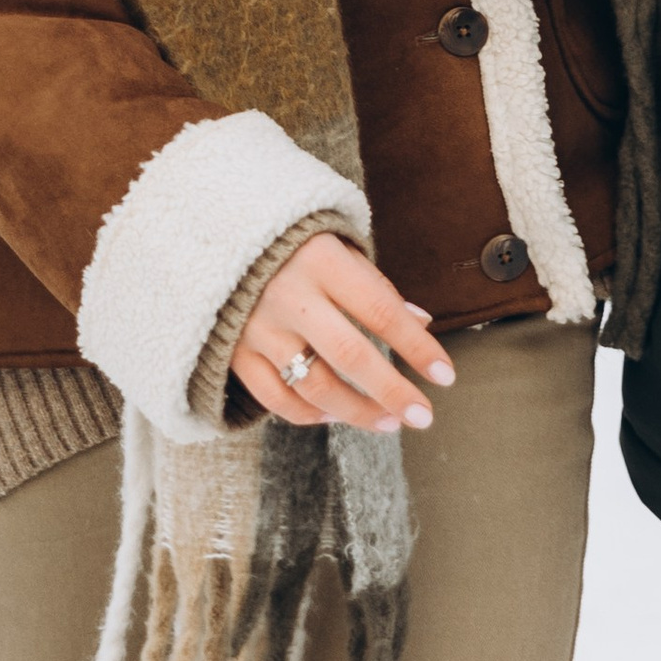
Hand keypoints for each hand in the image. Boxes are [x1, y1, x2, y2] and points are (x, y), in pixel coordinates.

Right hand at [234, 232, 455, 432]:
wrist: (216, 237)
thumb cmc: (293, 244)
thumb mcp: (337, 246)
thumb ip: (375, 286)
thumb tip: (422, 323)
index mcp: (322, 260)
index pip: (381, 311)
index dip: (417, 347)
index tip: (445, 375)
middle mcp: (289, 295)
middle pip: (350, 356)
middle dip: (392, 392)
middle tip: (422, 416)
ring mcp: (258, 328)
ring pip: (314, 386)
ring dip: (357, 412)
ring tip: (389, 422)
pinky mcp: (235, 353)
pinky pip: (277, 399)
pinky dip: (309, 414)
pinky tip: (335, 416)